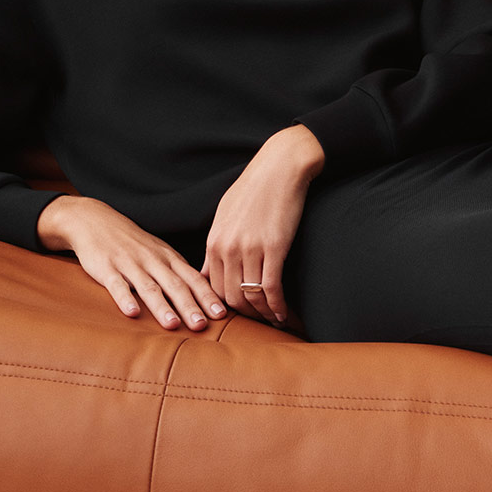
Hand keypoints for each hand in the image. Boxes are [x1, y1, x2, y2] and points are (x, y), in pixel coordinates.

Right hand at [37, 195, 230, 331]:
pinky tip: (132, 313)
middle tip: (202, 325)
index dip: (207, 296)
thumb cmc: (134, 244)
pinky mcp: (106, 268)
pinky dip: (125, 298)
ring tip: (173, 325)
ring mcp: (129, 264)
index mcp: (169, 258)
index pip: (193, 279)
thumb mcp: (161, 254)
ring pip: (149, 287)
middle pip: (175, 285)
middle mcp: (153, 261)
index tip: (221, 314)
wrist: (94, 220)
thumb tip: (206, 299)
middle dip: (190, 306)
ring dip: (162, 306)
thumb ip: (180, 274)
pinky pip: (117, 284)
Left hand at [202, 125, 323, 328]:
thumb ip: (215, 246)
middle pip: (231, 297)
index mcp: (214, 242)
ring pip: (251, 296)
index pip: (212, 288)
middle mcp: (228, 248)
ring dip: (263, 315)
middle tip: (259, 324)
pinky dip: (278, 307)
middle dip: (245, 316)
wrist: (279, 167)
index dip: (225, 307)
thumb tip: (206, 271)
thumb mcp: (224, 216)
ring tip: (274, 323)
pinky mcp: (274, 248)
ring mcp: (250, 249)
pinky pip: (271, 288)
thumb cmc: (254, 189)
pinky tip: (284, 315)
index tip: (239, 316)